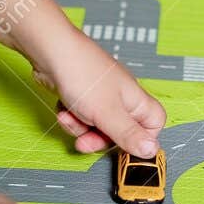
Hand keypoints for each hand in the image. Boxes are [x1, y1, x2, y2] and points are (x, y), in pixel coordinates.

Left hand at [33, 29, 164, 157]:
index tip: (126, 149)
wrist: (50, 52)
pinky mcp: (82, 96)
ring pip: (97, 127)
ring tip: (70, 116)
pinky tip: (63, 109)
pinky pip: (81, 118)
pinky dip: (71, 117)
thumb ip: (129, 135)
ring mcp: (101, 97)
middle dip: (99, 139)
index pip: (153, 126)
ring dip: (80, 128)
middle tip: (86, 142)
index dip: (142, 140)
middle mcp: (121, 98)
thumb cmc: (82, 73)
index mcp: (135, 100)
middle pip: (120, 132)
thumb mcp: (107, 114)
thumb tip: (152, 151)